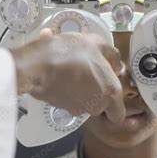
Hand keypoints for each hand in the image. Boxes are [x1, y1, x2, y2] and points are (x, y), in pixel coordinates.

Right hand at [10, 29, 125, 122]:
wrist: (38, 65)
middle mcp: (95, 105)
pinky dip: (66, 89)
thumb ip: (112, 56)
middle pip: (100, 106)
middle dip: (96, 93)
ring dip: (80, 90)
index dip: (114, 103)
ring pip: (83, 103)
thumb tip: (116, 66)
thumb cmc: (72, 53)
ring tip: (72, 69)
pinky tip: (60, 72)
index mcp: (110, 92)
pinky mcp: (60, 107)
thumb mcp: (98, 43)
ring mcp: (76, 108)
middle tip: (88, 73)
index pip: (118, 113)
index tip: (107, 88)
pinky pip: (68, 99)